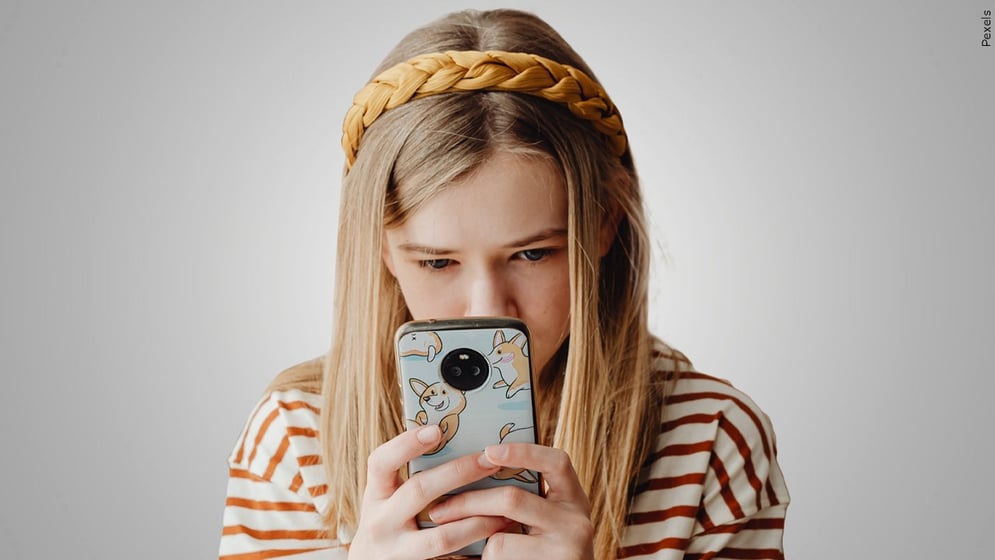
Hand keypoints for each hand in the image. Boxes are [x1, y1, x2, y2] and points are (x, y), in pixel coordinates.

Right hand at [348, 424, 509, 559]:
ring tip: (506, 500)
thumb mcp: (388, 500)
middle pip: (419, 491)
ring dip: (478, 516)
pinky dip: (477, 539)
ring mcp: (395, 550)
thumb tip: (452, 438)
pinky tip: (499, 527)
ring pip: (442, 534)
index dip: (406, 444)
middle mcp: (379, 522)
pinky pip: (451, 554)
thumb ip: (409, 477)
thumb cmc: (390, 524)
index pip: (381, 462)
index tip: (436, 430)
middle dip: (458, 473)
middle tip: (489, 460)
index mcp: (375, 495)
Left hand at [426, 444, 593, 559]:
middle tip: (438, 511)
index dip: (524, 452)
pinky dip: (488, 559)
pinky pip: (500, 554)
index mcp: (573, 498)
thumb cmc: (540, 553)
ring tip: (467, 545)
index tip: (489, 450)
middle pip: (512, 499)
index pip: (557, 462)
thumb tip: (476, 469)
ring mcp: (568, 545)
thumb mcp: (544, 522)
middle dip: (469, 502)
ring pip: (500, 532)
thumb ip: (526, 499)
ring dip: (474, 537)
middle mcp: (577, 519)